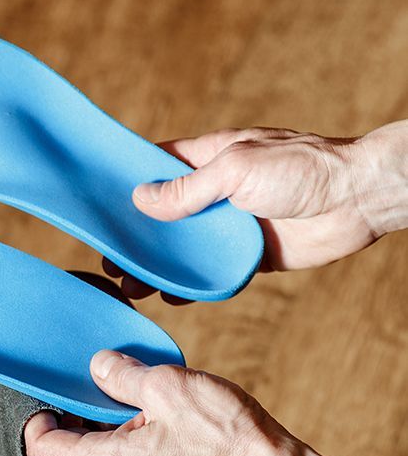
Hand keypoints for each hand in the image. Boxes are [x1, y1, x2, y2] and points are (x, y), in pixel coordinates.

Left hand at [24, 350, 360, 455]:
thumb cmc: (223, 435)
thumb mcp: (166, 387)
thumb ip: (123, 375)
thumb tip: (99, 365)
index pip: (42, 451)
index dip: (34, 419)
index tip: (46, 391)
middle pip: (68, 447)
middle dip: (71, 409)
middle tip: (86, 375)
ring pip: (99, 445)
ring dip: (104, 412)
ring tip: (125, 380)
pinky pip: (125, 447)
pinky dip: (127, 421)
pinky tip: (150, 397)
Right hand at [105, 120, 407, 290]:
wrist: (357, 200)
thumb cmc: (304, 168)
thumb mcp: (237, 169)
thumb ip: (189, 189)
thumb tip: (143, 200)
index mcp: (208, 158)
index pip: (156, 168)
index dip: (127, 186)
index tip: (98, 206)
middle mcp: (214, 191)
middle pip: (162, 216)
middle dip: (135, 238)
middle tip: (110, 262)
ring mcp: (229, 225)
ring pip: (183, 248)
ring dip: (157, 266)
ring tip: (130, 286)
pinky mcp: (247, 255)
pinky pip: (209, 273)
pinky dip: (189, 285)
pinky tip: (168, 297)